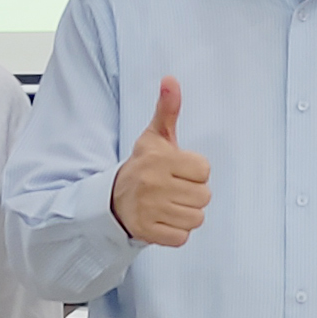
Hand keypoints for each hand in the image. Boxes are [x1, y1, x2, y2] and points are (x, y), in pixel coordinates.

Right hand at [110, 77, 210, 246]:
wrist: (112, 198)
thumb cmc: (143, 165)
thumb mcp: (155, 136)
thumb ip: (167, 109)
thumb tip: (170, 79)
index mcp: (160, 159)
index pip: (204, 170)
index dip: (195, 172)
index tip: (178, 171)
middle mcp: (153, 184)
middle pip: (204, 196)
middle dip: (192, 194)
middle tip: (173, 189)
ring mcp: (149, 210)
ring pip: (196, 218)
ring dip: (185, 214)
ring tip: (168, 204)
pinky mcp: (147, 232)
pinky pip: (182, 238)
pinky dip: (175, 232)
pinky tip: (162, 220)